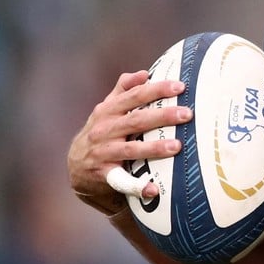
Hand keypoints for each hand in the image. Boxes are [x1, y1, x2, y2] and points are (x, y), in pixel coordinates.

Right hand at [67, 70, 191, 215]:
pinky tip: (153, 189)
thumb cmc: (100, 132)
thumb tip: (143, 73)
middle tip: (186, 114)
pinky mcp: (104, 175)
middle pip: (136, 120)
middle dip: (162, 116)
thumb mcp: (106, 109)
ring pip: (131, 149)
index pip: (134, 96)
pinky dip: (137, 186)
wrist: (76, 166)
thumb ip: (123, 90)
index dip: (156, 90)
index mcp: (108, 111)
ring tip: (177, 146)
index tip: (180, 87)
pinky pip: (122, 181)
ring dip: (154, 148)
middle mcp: (104, 130)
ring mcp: (103, 153)